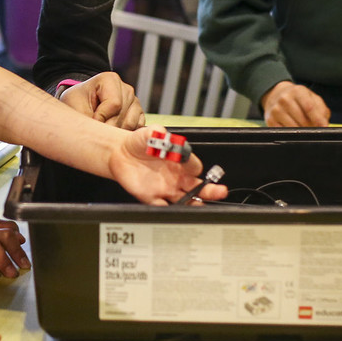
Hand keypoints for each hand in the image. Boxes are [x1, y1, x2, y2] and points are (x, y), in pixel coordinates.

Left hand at [59, 73, 144, 127]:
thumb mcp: (75, 106)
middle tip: (94, 132)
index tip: (90, 124)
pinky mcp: (138, 114)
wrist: (82, 103)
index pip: (114, 103)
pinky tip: (112, 133)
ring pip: (130, 124)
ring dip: (115, 132)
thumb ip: (86, 118)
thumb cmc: (78, 102)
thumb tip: (98, 136)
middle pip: (122, 115)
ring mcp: (134, 101)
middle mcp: (126, 89)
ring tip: (101, 132)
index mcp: (110, 80)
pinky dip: (124, 134)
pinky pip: (136, 128)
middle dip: (107, 128)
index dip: (101, 118)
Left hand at [107, 126, 228, 204]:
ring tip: (200, 205)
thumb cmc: (140, 142)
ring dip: (194, 204)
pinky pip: (163, 206)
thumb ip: (159, 133)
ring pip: (186, 200)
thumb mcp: (150, 132)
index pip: (195, 166)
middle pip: (199, 187)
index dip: (194, 165)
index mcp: (180, 161)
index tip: (191, 164)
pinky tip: (171, 207)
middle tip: (220, 191)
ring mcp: (166, 188)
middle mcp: (177, 177)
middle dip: (211, 190)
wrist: (121, 153)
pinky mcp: (152, 197)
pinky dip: (168, 208)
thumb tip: (165, 135)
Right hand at [260, 81, 329, 126]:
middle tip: (312, 126)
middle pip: (302, 120)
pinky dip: (291, 133)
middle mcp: (285, 99)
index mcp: (297, 91)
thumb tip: (323, 124)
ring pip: (294, 128)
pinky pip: (284, 132)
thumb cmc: (298, 98)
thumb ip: (321, 110)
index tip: (323, 126)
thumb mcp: (311, 98)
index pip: (309, 107)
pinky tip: (293, 127)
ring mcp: (276, 110)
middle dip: (310, 126)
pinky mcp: (270, 120)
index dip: (318, 119)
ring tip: (302, 126)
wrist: (276, 94)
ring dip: (301, 131)